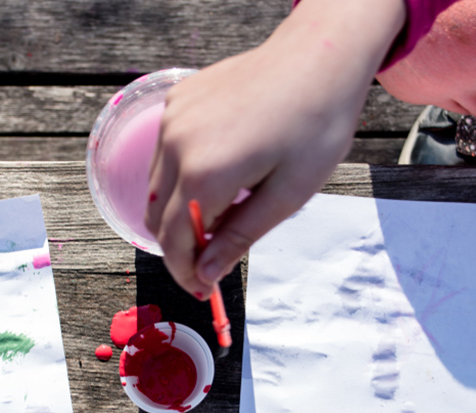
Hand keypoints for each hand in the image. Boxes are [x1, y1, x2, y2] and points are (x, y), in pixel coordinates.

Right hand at [145, 0, 405, 298]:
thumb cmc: (315, 126)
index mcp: (205, 174)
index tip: (202, 292)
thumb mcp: (287, 195)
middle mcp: (177, 146)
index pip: (176, 242)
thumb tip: (204, 274)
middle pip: (158, 218)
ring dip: (178, 213)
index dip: (186, 273)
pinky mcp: (176, 102)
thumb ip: (239, 237)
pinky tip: (218, 176)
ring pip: (156, 187)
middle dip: (180, 249)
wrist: (319, 57)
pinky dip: (180, 176)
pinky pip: (165, 154)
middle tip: (209, 266)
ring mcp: (172, 120)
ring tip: (222, 218)